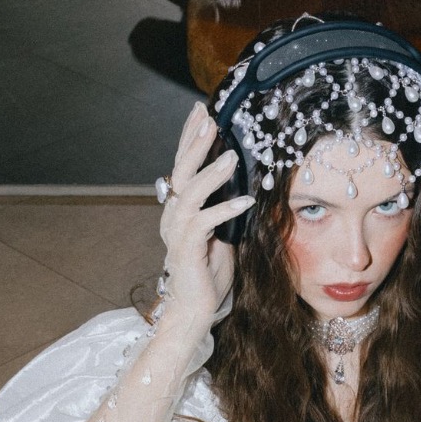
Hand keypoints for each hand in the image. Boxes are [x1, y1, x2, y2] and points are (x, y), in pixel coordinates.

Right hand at [158, 102, 253, 335]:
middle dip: (195, 143)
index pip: (183, 166)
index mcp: (179, 209)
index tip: (202, 112)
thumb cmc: (209, 274)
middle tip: (209, 118)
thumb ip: (227, 210)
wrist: (194, 309)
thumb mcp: (223, 234)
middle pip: (181, 171)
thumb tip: (248, 186)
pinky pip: (204, 223)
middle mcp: (173, 216)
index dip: (191, 138)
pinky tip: (244, 201)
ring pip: (190, 193)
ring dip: (211, 173)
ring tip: (231, 156)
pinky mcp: (186, 249)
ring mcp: (177, 232)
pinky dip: (224, 210)